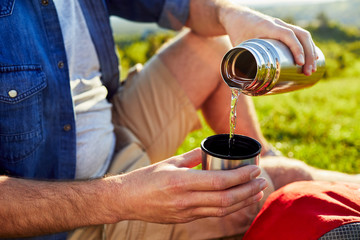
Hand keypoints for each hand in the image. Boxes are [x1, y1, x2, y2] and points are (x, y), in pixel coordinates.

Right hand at [108, 148, 267, 223]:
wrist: (126, 200)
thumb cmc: (145, 178)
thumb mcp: (169, 162)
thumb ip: (192, 157)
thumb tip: (210, 149)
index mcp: (180, 182)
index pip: (218, 181)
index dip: (240, 176)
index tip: (254, 169)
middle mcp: (185, 200)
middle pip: (225, 199)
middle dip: (247, 190)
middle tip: (261, 181)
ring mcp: (186, 212)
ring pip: (222, 210)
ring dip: (242, 202)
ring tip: (256, 192)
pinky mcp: (185, 219)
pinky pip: (212, 215)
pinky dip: (229, 208)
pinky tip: (238, 201)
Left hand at [218, 3, 316, 75]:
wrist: (237, 16)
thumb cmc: (237, 31)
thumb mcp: (237, 46)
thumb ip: (238, 64)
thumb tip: (241, 87)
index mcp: (267, 26)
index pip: (287, 34)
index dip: (296, 48)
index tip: (299, 63)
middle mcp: (278, 24)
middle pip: (300, 35)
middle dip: (308, 54)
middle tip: (307, 72)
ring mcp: (282, 26)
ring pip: (303, 35)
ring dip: (310, 51)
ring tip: (311, 70)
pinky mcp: (283, 30)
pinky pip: (300, 36)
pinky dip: (307, 47)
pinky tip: (313, 58)